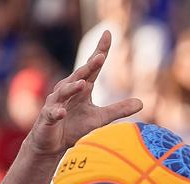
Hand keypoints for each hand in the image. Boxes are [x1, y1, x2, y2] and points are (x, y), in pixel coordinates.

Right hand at [28, 31, 142, 156]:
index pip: (92, 66)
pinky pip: (52, 112)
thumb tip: (142, 103)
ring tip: (83, 84)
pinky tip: (62, 112)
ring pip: (64, 91)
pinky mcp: (48, 117)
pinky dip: (57, 112)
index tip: (108, 33)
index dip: (100, 50)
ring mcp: (56, 103)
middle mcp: (67, 90)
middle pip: (79, 75)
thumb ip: (118, 109)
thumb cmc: (74, 127)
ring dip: (72, 87)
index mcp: (81, 87)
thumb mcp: (100, 118)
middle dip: (89, 66)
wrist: (52, 145)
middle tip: (100, 57)